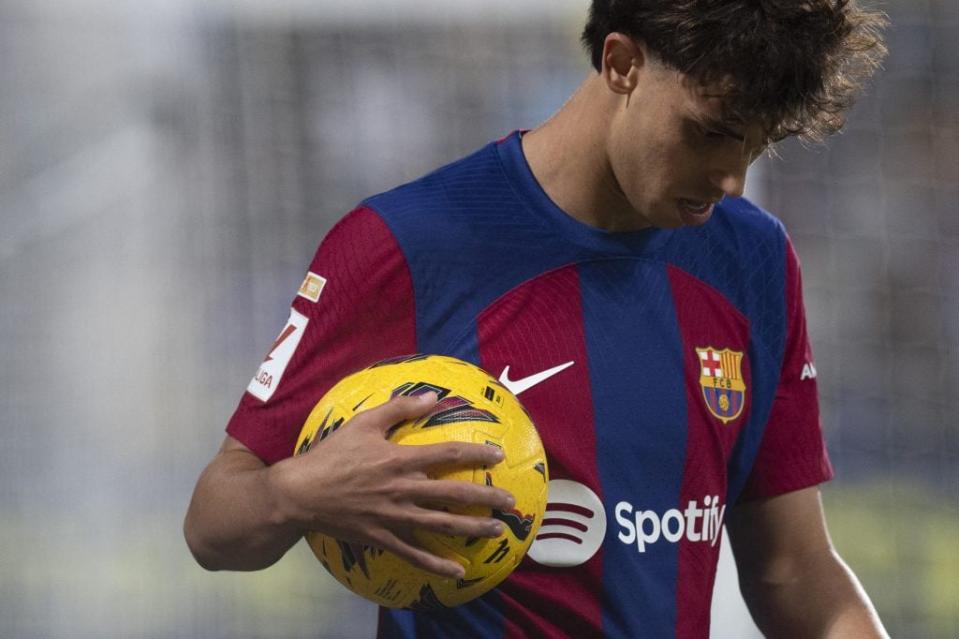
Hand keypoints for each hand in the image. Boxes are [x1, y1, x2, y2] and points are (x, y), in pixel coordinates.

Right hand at [267, 392, 513, 577]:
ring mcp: (394, 516)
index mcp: (400, 459)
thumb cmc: (332, 455)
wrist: (300, 492)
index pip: (448, 455)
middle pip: (454, 494)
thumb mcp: (363, 423)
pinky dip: (437, 564)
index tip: (498, 456)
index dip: (476, 454)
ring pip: (441, 524)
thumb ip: (399, 409)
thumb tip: (432, 396)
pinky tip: (458, 570)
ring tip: (496, 531)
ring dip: (472, 528)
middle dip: (486, 497)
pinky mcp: (382, 537)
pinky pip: (414, 553)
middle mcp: (403, 489)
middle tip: (510, 502)